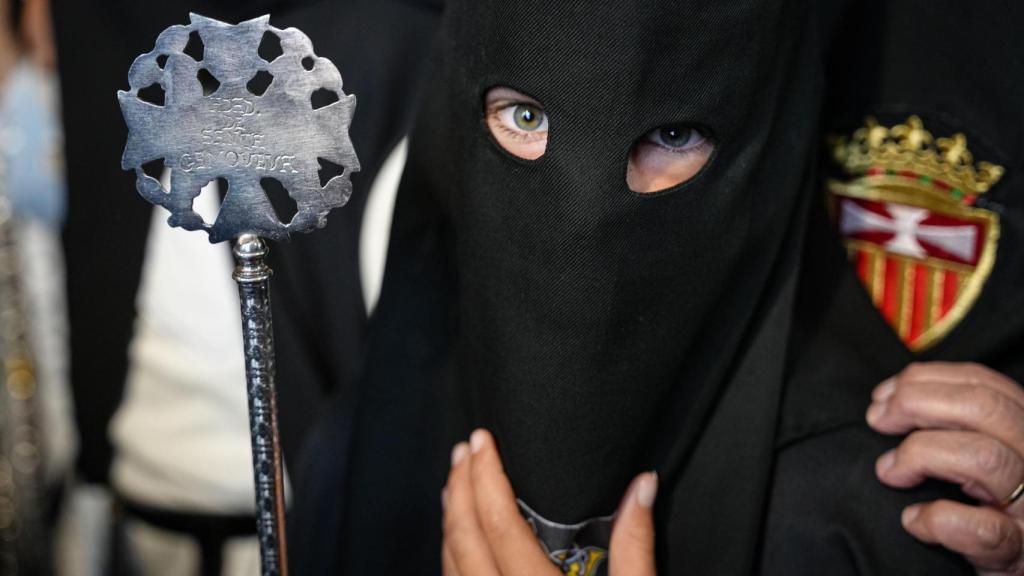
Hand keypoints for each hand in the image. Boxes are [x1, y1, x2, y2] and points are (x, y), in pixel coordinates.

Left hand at [442, 429, 657, 575]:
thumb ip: (636, 543)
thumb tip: (643, 482)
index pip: (500, 524)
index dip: (486, 477)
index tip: (483, 440)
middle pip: (465, 536)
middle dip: (460, 487)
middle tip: (464, 449)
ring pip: (451, 559)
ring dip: (451, 516)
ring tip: (455, 480)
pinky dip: (452, 549)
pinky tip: (458, 533)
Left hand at [867, 362, 1023, 574]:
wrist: (1016, 567)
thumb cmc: (988, 511)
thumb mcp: (981, 459)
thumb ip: (957, 426)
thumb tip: (892, 399)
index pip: (985, 385)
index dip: (928, 379)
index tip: (885, 394)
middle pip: (985, 408)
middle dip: (917, 403)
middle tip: (878, 420)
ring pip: (983, 457)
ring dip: (920, 454)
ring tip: (890, 470)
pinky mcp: (1018, 553)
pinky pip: (981, 529)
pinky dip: (937, 520)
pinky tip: (914, 520)